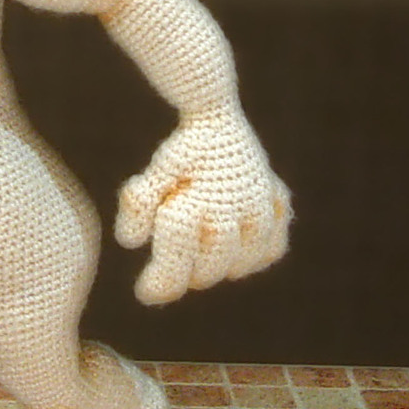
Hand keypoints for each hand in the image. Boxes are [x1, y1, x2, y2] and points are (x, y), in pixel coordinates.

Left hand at [115, 105, 290, 305]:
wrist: (217, 114)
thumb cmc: (181, 150)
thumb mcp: (155, 172)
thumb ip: (139, 203)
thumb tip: (130, 241)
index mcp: (198, 201)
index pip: (178, 259)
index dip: (161, 281)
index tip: (144, 293)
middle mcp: (234, 208)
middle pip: (209, 268)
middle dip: (187, 276)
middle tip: (169, 274)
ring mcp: (261, 207)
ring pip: (242, 263)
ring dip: (219, 269)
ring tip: (198, 263)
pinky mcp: (278, 202)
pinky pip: (272, 247)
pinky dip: (255, 257)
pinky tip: (236, 254)